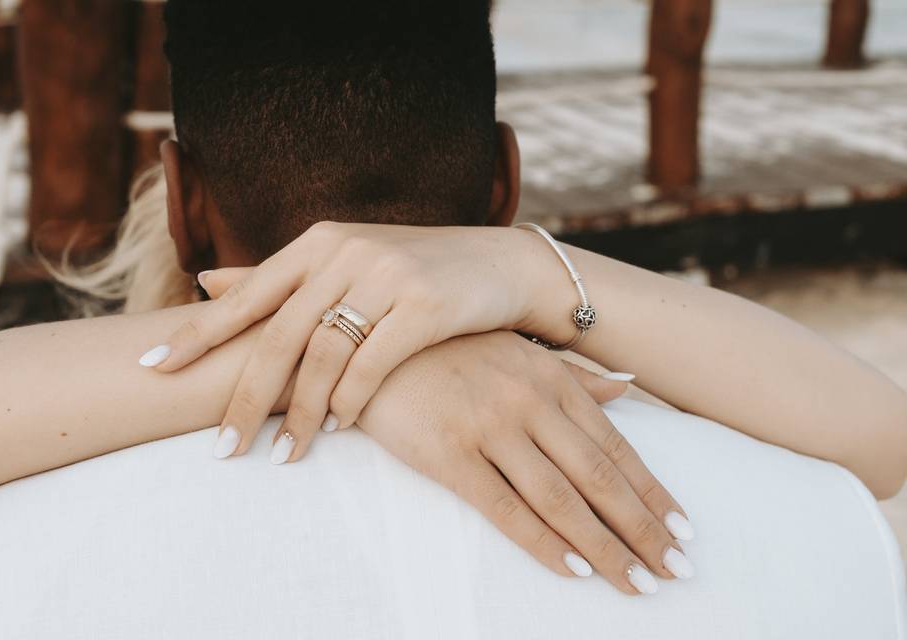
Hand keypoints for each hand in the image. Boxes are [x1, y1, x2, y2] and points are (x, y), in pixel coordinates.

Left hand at [143, 223, 572, 459]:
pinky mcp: (425, 304)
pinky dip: (351, 401)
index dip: (195, 335)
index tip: (151, 371)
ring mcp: (385, 275)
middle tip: (222, 449)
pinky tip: (340, 429)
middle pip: (278, 336)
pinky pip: (372, 364)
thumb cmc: (416, 271)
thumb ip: (280, 277)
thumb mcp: (346, 260)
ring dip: (301, 414)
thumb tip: (206, 283)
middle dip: (245, 398)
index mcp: (318, 243)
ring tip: (283, 457)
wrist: (502, 265)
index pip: (246, 296)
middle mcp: (345, 252)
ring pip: (323, 356)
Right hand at [357, 331, 693, 593]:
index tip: (683, 533)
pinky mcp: (449, 455)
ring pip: (560, 500)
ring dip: (603, 548)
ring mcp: (490, 428)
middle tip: (676, 572)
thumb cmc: (452, 348)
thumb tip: (628, 388)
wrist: (375, 342)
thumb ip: (576, 376)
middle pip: (599, 479)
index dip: (653, 494)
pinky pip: (505, 508)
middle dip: (642, 530)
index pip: (615, 448)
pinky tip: (573, 570)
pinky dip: (543, 543)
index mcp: (552, 380)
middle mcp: (530, 403)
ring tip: (635, 583)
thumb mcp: (520, 352)